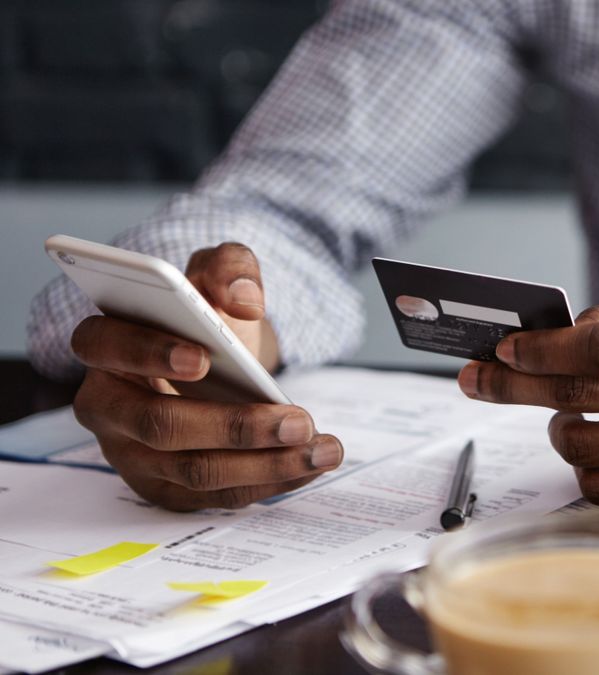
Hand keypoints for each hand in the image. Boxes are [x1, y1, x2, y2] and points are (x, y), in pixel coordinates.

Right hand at [70, 242, 342, 510]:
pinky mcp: (165, 488)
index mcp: (105, 344)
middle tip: (298, 420)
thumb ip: (230, 268)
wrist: (217, 362)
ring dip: (266, 464)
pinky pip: (216, 496)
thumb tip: (243, 299)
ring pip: (195, 471)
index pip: (105, 346)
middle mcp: (108, 406)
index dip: (149, 353)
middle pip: (160, 425)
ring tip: (323, 448)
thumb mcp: (219, 277)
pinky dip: (269, 482)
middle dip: (234, 426)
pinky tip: (310, 464)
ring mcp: (133, 455)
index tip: (203, 357)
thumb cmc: (206, 320)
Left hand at [456, 292, 598, 515]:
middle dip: (514, 386)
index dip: (543, 350)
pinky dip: (585, 464)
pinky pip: (598, 487)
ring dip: (558, 426)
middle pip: (577, 397)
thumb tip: (554, 335)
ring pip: (578, 447)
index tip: (505, 350)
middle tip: (478, 378)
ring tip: (573, 413)